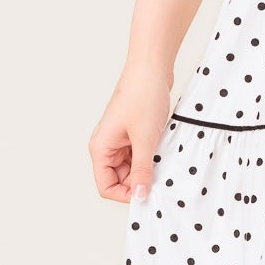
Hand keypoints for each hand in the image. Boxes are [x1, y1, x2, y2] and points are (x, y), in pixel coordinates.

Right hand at [88, 63, 172, 205]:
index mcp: (100, 148)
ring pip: (132, 168)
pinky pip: (140, 155)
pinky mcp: (134, 134)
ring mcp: (120, 140)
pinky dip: (152, 158)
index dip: (125, 195)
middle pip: (120, 179)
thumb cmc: (142, 97)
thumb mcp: (145, 139)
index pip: (106, 186)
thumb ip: (142, 170)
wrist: (152, 68)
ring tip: (163, 161)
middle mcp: (107, 146)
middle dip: (139, 182)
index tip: (147, 194)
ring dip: (147, 169)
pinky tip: (164, 153)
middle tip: (160, 179)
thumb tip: (139, 196)